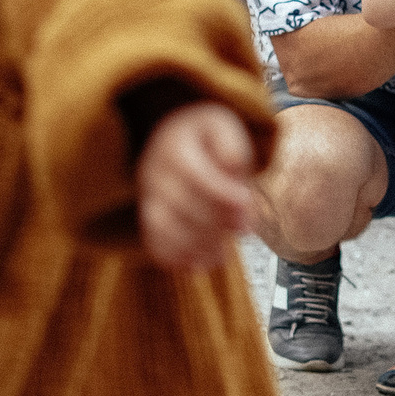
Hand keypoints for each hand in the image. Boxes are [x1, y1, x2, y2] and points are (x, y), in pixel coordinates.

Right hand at [137, 101, 256, 269]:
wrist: (176, 137)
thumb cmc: (208, 139)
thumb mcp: (226, 131)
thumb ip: (235, 155)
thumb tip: (237, 190)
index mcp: (175, 145)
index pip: (196, 174)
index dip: (223, 193)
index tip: (247, 203)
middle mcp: (154, 171)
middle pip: (180, 203)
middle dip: (215, 222)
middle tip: (245, 229)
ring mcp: (147, 195)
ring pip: (162, 226)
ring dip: (194, 245)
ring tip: (221, 255)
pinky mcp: (148, 216)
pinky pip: (151, 240)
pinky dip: (173, 257)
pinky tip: (198, 265)